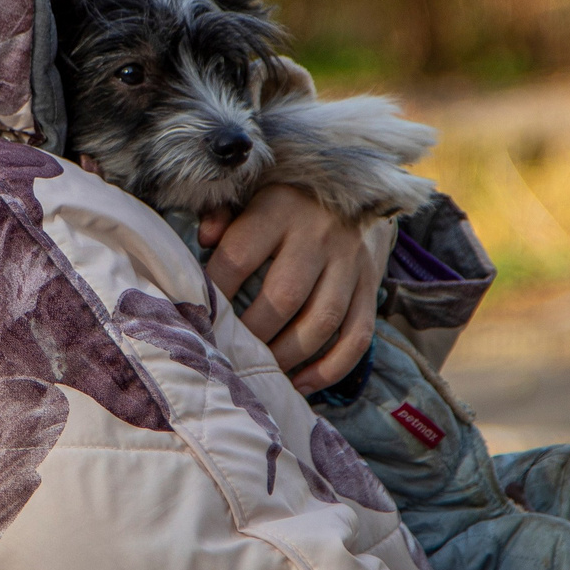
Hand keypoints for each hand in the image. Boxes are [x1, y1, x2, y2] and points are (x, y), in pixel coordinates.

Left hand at [199, 184, 386, 392]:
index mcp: (279, 209)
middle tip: (229, 354)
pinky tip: (301, 384)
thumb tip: (204, 240)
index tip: (197, 316)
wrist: (358, 185)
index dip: (215, 291)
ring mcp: (350, 263)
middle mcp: (318, 236)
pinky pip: (357, 337)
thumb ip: (223, 214)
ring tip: (262, 372)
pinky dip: (330, 369)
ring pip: (322, 322)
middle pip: (283, 297)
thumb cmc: (287, 197)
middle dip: (253, 334)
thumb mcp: (252, 192)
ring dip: (288, 356)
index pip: (239, 257)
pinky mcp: (372, 285)